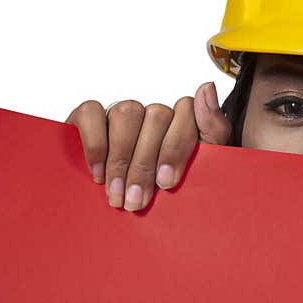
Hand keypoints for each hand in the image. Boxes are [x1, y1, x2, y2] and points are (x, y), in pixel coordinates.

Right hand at [65, 82, 232, 210]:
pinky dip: (95, 145)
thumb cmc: (168, 194)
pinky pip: (91, 112)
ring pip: (127, 113)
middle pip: (157, 116)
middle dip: (146, 163)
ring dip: (121, 159)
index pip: (187, 112)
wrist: (124, 215)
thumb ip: (213, 129)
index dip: (176, 147)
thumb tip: (207, 87)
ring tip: (118, 194)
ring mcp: (123, 113)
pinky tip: (99, 173)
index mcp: (183, 124)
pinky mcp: (89, 116)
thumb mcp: (200, 170)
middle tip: (137, 199)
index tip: (166, 182)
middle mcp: (154, 114)